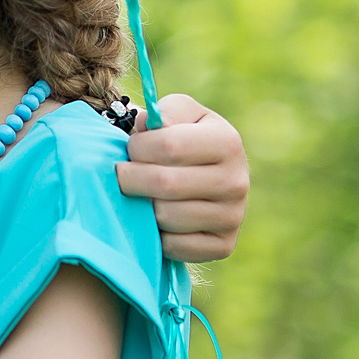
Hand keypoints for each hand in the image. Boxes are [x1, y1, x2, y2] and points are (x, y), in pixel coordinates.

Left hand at [116, 94, 248, 262]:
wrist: (207, 177)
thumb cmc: (183, 138)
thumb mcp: (178, 113)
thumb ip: (163, 111)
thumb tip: (148, 125)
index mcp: (227, 142)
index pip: (169, 146)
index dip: (138, 147)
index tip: (130, 148)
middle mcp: (236, 181)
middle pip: (165, 184)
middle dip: (131, 178)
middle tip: (121, 175)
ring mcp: (232, 217)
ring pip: (166, 216)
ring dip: (142, 207)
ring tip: (140, 195)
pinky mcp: (223, 246)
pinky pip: (175, 245)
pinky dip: (156, 235)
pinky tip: (155, 219)